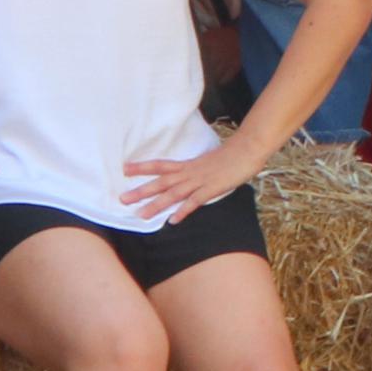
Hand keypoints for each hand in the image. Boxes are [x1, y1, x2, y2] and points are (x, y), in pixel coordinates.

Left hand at [124, 136, 258, 224]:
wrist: (248, 149)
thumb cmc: (233, 154)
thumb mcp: (210, 160)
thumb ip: (198, 169)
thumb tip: (191, 175)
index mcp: (189, 164)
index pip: (160, 165)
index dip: (142, 167)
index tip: (124, 169)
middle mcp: (190, 172)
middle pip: (161, 182)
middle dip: (141, 191)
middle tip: (123, 199)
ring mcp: (200, 180)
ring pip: (173, 193)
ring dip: (156, 204)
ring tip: (141, 215)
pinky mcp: (212, 188)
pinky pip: (194, 201)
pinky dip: (183, 211)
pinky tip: (173, 221)